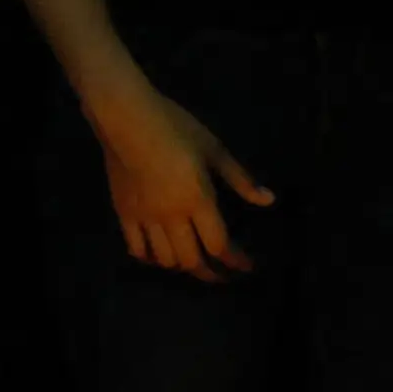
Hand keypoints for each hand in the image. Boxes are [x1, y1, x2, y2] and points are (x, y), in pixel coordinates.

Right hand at [92, 82, 273, 280]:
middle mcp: (171, 217)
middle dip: (211, 273)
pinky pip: (138, 249)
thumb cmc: (174, 127)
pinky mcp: (124, 215)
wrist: (126, 117)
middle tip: (223, 274)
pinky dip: (152, 258)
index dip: (236, 260)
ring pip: (166, 259)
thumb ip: (240, 179)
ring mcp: (145, 218)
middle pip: (192, 260)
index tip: (247, 266)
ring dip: (184, 267)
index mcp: (197, 200)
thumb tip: (268, 201)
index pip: (219, 244)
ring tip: (194, 264)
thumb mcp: (214, 148)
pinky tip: (161, 256)